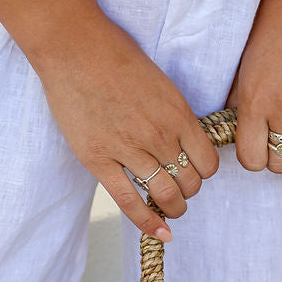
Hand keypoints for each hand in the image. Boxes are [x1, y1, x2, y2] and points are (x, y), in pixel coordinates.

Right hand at [35, 12, 218, 240]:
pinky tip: (160, 233)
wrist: (74, 48)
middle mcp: (160, 135)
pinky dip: (148, 223)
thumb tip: (182, 136)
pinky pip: (130, 202)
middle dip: (189, 191)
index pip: (208, 161)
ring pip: (166, 195)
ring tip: (170, 209)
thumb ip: (173, 112)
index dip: (205, 172)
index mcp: (178, 114)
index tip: (195, 171)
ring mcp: (129, 150)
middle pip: (191, 182)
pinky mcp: (99, 160)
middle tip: (181, 191)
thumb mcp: (160, 81)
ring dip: (173, 208)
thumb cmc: (115, 56)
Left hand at [226, 0, 281, 201]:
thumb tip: (240, 142)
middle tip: (278, 155)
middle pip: (278, 163)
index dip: (253, 160)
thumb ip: (241, 106)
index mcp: (255, 99)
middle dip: (276, 164)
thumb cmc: (272, 30)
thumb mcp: (244, 68)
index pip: (251, 158)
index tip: (257, 151)